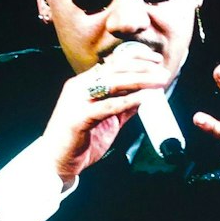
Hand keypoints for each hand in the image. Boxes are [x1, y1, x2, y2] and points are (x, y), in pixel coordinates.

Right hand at [39, 51, 171, 184]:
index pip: (112, 62)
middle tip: (164, 70)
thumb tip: (145, 97)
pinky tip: (144, 98)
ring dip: (140, 80)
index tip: (156, 59)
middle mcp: (79, 87)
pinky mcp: (78, 118)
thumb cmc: (79, 141)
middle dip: (143, 67)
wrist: (55, 162)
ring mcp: (77, 101)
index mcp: (84, 83)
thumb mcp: (106, 120)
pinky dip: (128, 101)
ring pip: (112, 83)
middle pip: (115, 68)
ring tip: (159, 81)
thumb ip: (123, 108)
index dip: (136, 57)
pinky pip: (107, 106)